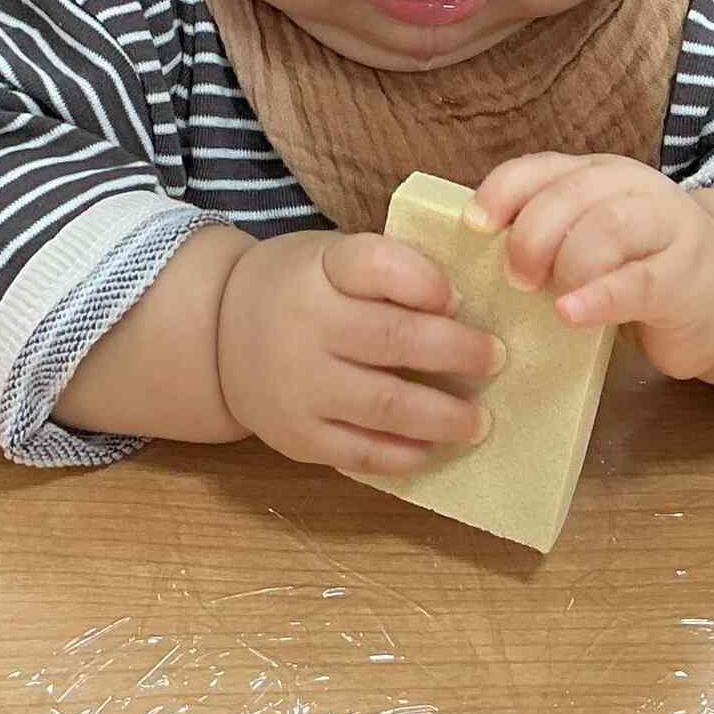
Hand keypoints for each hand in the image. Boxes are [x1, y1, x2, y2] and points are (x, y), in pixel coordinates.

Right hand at [214, 231, 501, 473]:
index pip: (378, 265)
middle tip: (495, 360)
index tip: (459, 297)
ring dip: (444, 415)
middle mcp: (305, 326)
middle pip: (394, 339)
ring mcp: (299, 386)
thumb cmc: (301, 291)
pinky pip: (363, 453)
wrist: (218, 336)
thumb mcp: (331, 259)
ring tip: (479, 420)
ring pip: (386, 405)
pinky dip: (407, 454)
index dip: (426, 281)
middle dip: (458, 352)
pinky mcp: (298, 437)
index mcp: (319, 270)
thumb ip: (389, 273)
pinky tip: (434, 447)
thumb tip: (466, 308)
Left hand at [473, 153, 713, 379]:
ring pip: (606, 228)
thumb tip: (475, 250)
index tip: (474, 226)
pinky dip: (597, 298)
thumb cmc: (638, 268)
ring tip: (548, 298)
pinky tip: (570, 314)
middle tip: (516, 278)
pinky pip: (637, 283)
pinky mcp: (686, 279)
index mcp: (599, 175)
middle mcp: (634, 190)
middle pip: (571, 194)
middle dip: (532, 235)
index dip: (502, 193)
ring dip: (566, 263)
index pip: (541, 168)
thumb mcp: (591, 239)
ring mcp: (667, 230)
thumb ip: (547, 234)